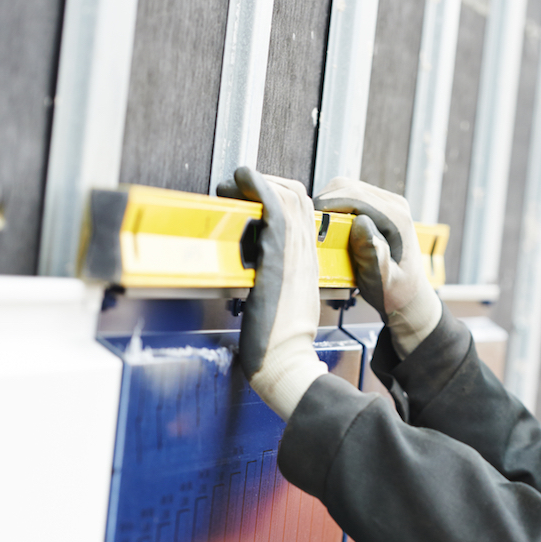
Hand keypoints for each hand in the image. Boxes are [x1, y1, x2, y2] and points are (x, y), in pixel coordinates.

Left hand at [218, 167, 325, 420]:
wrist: (286, 362)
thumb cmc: (281, 344)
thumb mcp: (284, 305)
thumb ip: (275, 281)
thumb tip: (254, 272)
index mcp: (307, 264)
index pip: (302, 213)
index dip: (279, 195)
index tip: (253, 197)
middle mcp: (305, 254)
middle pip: (298, 197)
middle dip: (267, 182)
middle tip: (239, 187)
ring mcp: (296, 254)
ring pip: (289, 196)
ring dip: (257, 181)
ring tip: (233, 183)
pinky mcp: (279, 258)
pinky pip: (275, 208)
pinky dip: (258, 185)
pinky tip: (242, 179)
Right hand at [314, 177, 441, 357]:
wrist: (408, 296)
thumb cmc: (395, 292)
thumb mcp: (383, 281)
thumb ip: (373, 255)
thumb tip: (361, 224)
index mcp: (398, 219)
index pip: (356, 196)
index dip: (329, 205)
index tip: (310, 222)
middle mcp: (395, 205)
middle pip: (348, 186)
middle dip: (324, 203)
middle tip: (309, 226)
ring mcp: (387, 203)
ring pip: (345, 188)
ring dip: (327, 204)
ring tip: (317, 227)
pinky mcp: (378, 207)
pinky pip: (348, 196)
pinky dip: (333, 207)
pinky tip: (327, 226)